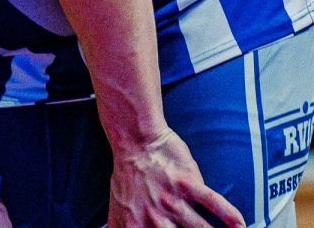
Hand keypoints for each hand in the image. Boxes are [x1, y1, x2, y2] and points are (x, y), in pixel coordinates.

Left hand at [109, 128, 243, 226]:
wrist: (135, 138)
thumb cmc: (128, 173)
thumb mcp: (117, 206)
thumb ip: (120, 227)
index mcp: (137, 225)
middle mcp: (155, 216)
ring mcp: (171, 199)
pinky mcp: (186, 181)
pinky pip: (210, 199)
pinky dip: (227, 213)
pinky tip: (240, 225)